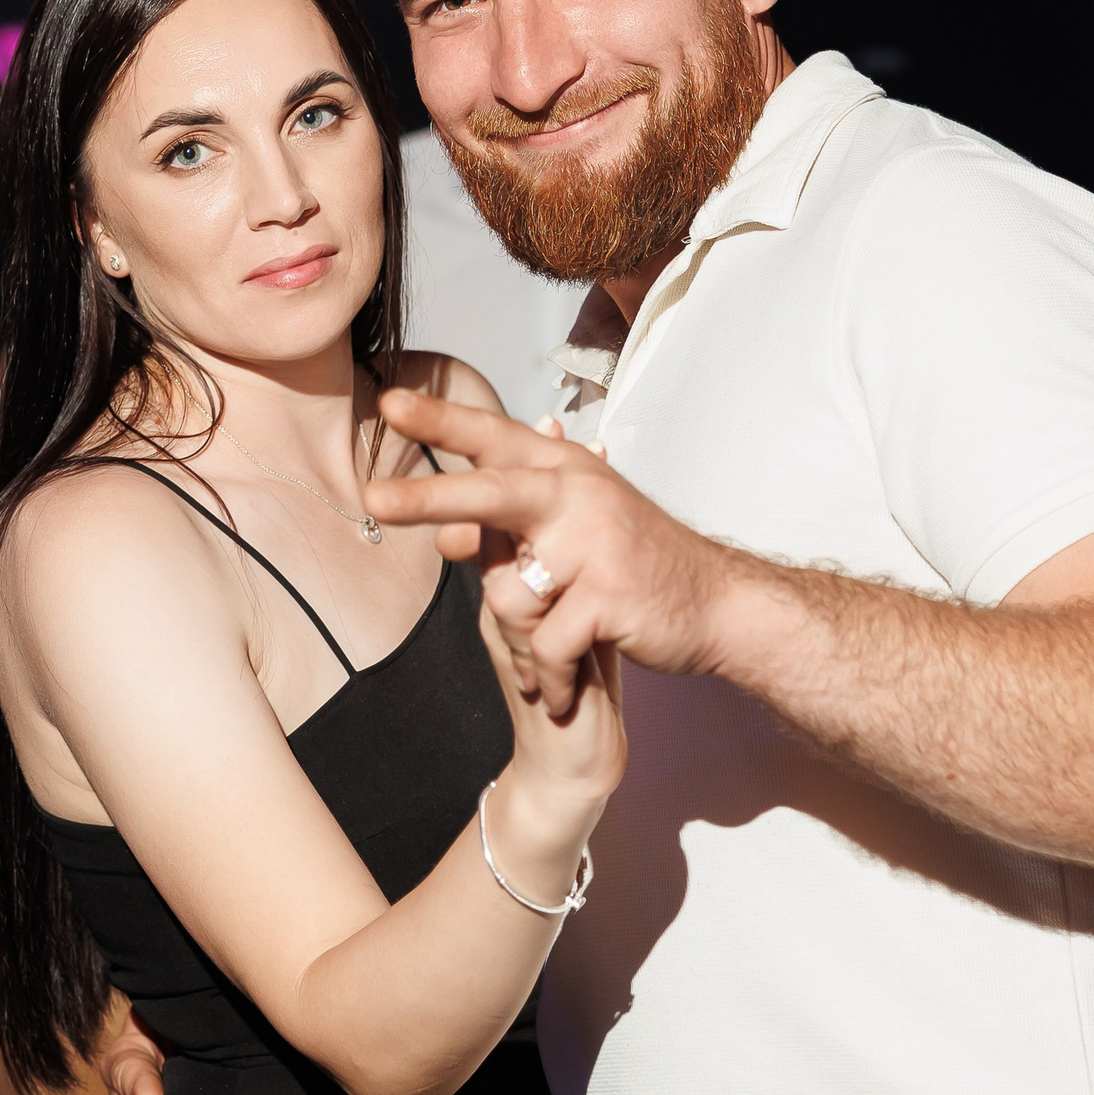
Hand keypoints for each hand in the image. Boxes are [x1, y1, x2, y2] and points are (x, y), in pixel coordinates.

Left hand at [367, 388, 739, 716]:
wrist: (718, 605)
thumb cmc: (635, 569)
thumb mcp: (571, 537)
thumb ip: (510, 532)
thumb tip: (445, 537)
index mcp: (566, 472)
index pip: (494, 436)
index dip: (442, 418)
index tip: (390, 403)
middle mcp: (579, 495)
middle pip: (490, 493)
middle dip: (428, 496)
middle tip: (374, 501)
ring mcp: (595, 543)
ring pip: (509, 595)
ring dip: (520, 645)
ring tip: (545, 664)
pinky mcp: (608, 594)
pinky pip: (546, 643)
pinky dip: (548, 678)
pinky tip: (560, 692)